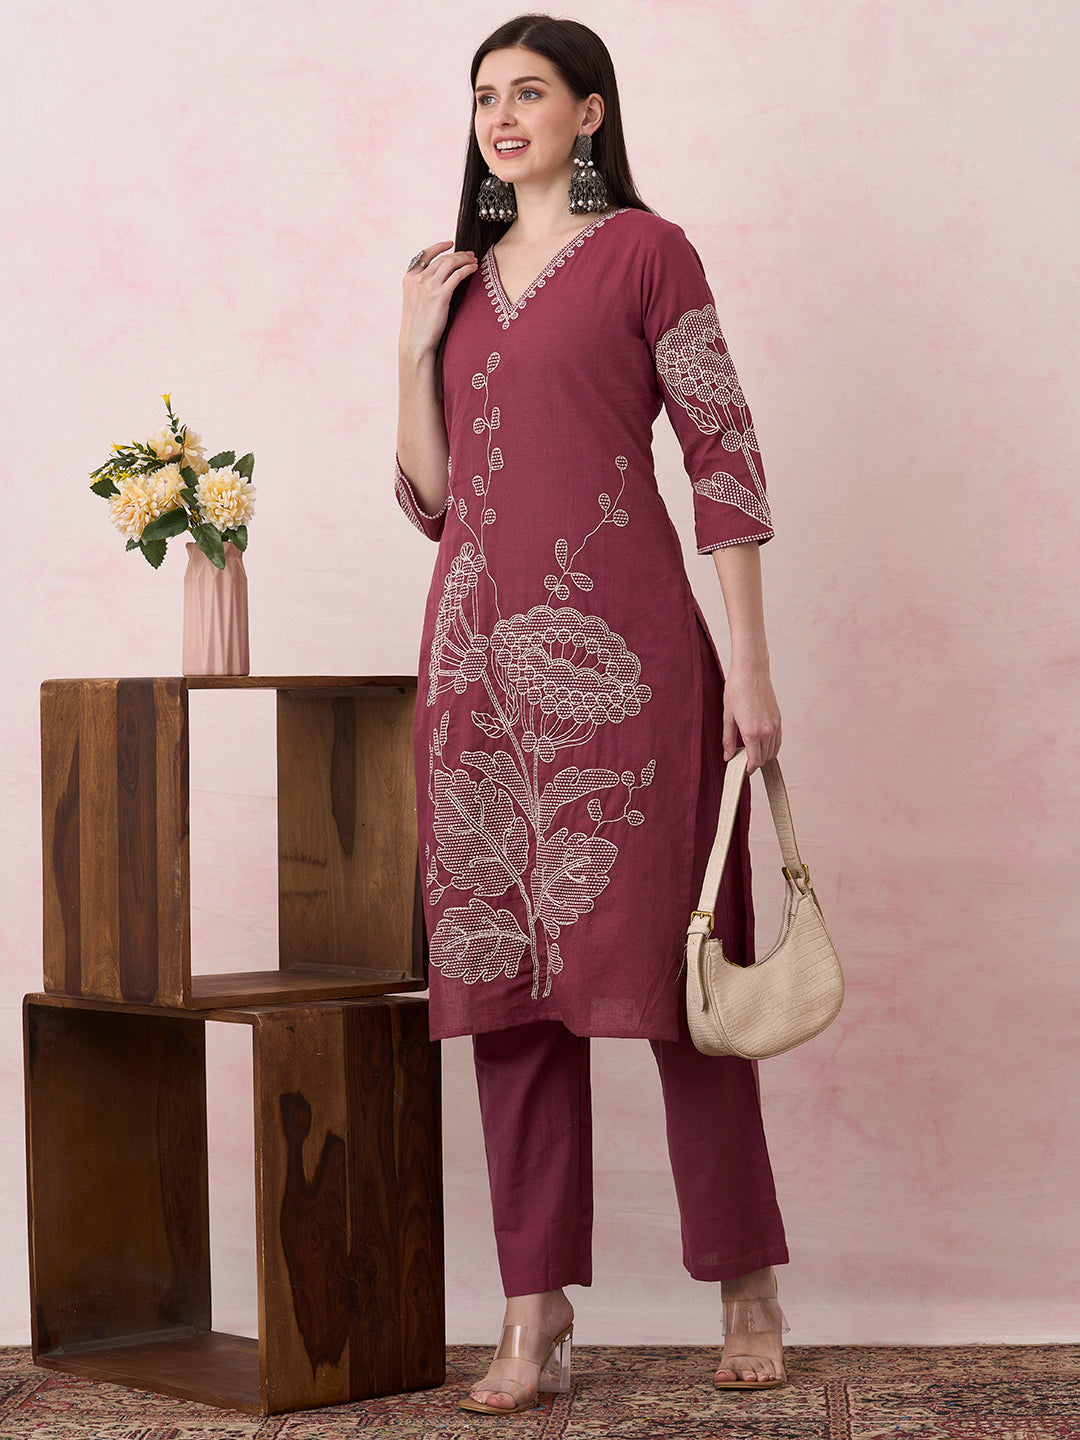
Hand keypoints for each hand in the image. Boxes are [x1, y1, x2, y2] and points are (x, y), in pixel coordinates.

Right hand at [400, 242, 478, 358]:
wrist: (415, 342)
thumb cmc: (418, 325)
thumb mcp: (414, 300)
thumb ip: (422, 286)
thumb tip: (440, 277)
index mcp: (409, 278)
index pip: (425, 254)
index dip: (439, 246)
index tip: (451, 243)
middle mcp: (418, 278)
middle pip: (442, 258)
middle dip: (458, 254)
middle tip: (470, 255)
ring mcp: (428, 286)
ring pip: (450, 263)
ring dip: (464, 259)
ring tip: (474, 261)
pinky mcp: (440, 295)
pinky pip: (457, 275)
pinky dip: (467, 269)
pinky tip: (474, 269)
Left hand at [722, 662, 780, 774]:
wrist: (751, 672)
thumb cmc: (736, 691)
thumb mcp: (727, 717)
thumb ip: (728, 740)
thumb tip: (727, 757)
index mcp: (752, 732)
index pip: (754, 762)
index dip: (747, 770)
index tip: (741, 771)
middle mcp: (766, 731)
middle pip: (764, 759)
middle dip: (754, 764)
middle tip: (742, 761)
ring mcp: (775, 725)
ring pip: (772, 751)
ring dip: (763, 756)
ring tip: (750, 753)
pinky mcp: (778, 719)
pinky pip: (778, 741)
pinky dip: (771, 748)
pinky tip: (762, 746)